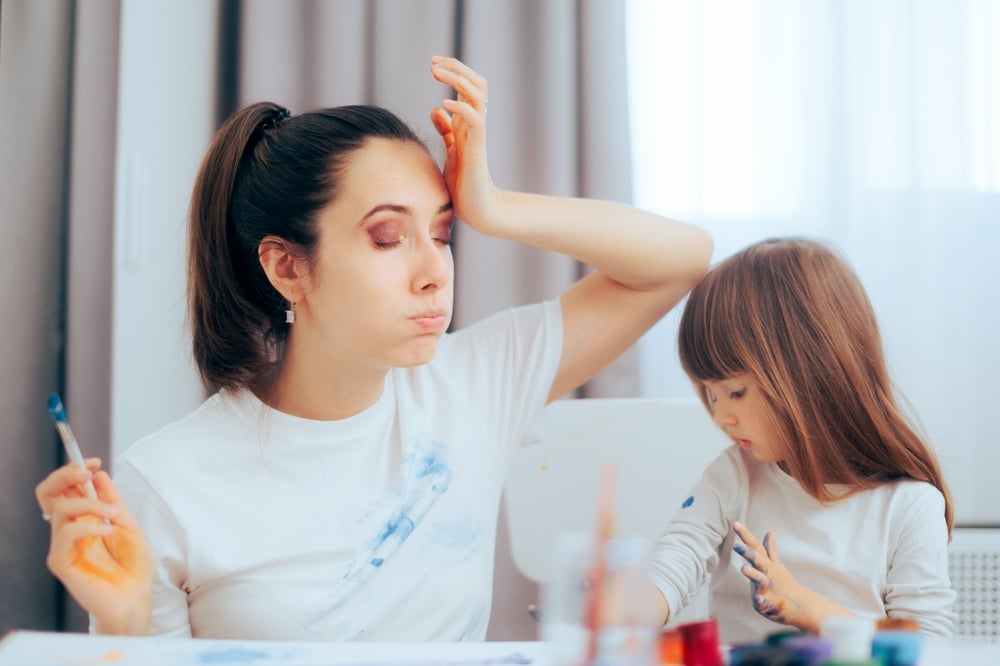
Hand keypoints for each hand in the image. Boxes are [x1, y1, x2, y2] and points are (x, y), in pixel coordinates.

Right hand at [36, 460, 153, 633]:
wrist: (136, 597)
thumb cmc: (133, 566)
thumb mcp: (128, 524)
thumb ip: (112, 501)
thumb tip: (99, 475)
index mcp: (83, 519)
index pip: (65, 489)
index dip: (73, 470)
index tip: (94, 462)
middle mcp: (69, 530)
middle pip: (48, 493)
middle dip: (65, 475)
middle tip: (86, 472)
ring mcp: (63, 545)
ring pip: (60, 509)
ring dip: (90, 504)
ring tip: (113, 514)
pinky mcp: (61, 562)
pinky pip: (66, 534)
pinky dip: (88, 526)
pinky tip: (107, 530)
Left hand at [428, 55, 499, 232]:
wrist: (476, 209)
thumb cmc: (463, 184)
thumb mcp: (450, 150)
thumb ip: (446, 130)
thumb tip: (435, 110)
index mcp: (469, 123)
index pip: (469, 86)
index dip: (454, 70)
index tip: (433, 64)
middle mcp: (475, 124)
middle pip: (477, 84)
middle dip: (456, 67)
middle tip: (433, 63)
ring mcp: (477, 135)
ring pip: (478, 95)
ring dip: (457, 79)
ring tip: (436, 72)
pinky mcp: (477, 149)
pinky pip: (475, 120)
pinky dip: (461, 107)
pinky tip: (443, 104)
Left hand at [732, 521, 807, 628]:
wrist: (801, 606)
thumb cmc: (783, 583)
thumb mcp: (776, 564)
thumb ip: (770, 549)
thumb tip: (770, 531)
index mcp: (767, 564)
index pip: (755, 547)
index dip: (745, 535)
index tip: (735, 523)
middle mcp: (767, 574)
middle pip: (758, 560)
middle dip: (747, 552)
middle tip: (735, 544)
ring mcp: (769, 589)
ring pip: (760, 580)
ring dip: (753, 574)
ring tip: (744, 568)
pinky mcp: (770, 605)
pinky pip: (766, 603)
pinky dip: (763, 601)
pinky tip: (759, 599)